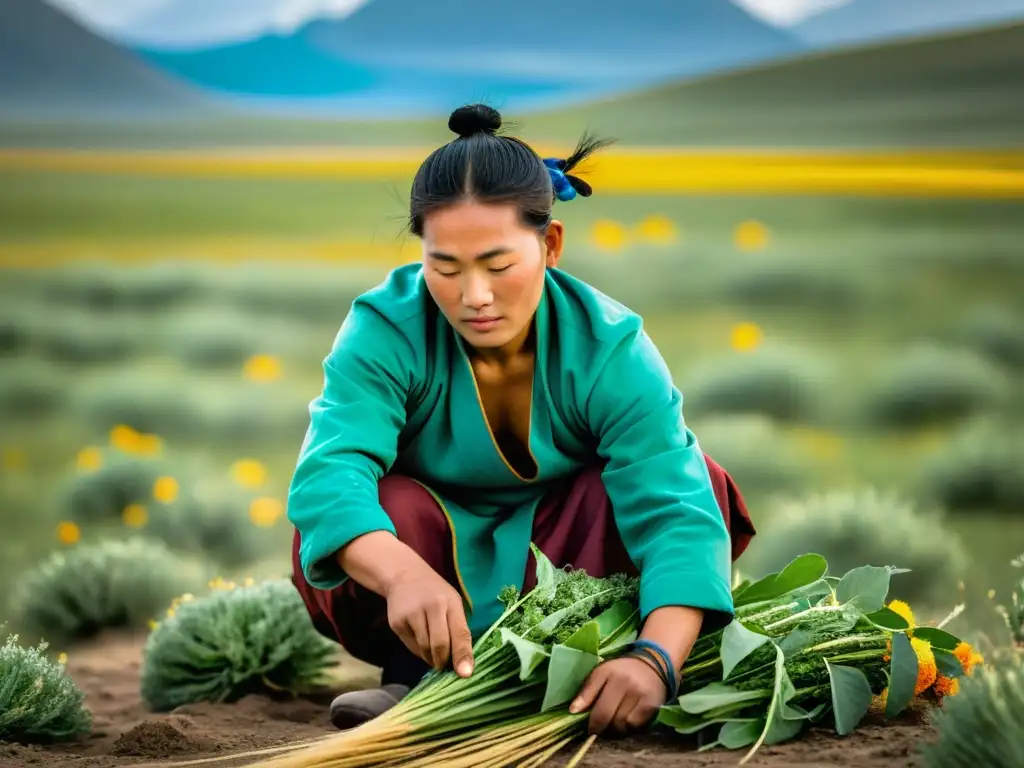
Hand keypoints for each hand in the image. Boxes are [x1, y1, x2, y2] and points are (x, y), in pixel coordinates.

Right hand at [382, 560, 474, 677]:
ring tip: (432, 653)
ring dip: (430, 657)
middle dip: (443, 661)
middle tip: (443, 666)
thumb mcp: (452, 604)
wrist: (404, 576)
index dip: (462, 655)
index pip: (460, 633)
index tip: (465, 674)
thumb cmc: (435, 593)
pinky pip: (411, 646)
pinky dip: (418, 650)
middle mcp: (432, 607)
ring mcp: (412, 614)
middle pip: (439, 645)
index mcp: (451, 603)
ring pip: (424, 648)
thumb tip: (463, 665)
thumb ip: (459, 630)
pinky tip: (419, 638)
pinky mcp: (397, 622)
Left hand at [569, 656, 668, 735]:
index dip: (590, 721)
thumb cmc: (621, 670)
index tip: (588, 728)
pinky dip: (628, 728)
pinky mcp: (651, 705)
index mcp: (608, 673)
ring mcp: (640, 694)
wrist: (653, 664)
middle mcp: (625, 683)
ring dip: (614, 730)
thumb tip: (573, 711)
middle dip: (600, 728)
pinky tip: (626, 722)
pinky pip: (635, 726)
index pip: (593, 699)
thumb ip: (587, 691)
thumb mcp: (601, 673)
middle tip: (598, 730)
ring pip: (621, 724)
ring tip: (612, 725)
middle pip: (607, 716)